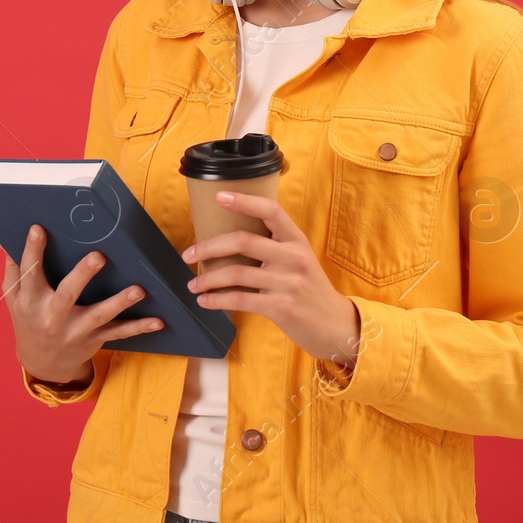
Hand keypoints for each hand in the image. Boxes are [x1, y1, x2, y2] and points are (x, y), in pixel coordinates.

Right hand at [1, 225, 164, 385]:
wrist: (42, 364)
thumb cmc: (27, 320)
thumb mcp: (13, 298)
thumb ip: (13, 267)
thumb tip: (1, 236)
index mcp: (30, 301)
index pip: (30, 274)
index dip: (33, 252)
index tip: (38, 229)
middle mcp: (52, 317)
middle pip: (67, 295)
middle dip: (82, 276)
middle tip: (98, 256)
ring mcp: (76, 330)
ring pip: (99, 316)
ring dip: (119, 303)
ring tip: (138, 289)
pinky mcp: (95, 339)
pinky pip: (119, 334)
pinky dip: (139, 328)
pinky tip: (159, 321)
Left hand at [181, 191, 361, 368]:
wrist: (335, 325)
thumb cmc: (310, 289)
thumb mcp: (300, 260)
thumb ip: (275, 247)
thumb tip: (232, 239)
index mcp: (297, 240)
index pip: (271, 211)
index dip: (244, 201)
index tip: (219, 197)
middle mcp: (294, 257)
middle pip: (243, 241)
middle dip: (209, 247)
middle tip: (187, 254)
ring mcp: (288, 282)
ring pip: (237, 273)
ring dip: (208, 279)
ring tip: (193, 284)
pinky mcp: (281, 307)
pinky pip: (240, 299)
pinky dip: (217, 300)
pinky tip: (204, 301)